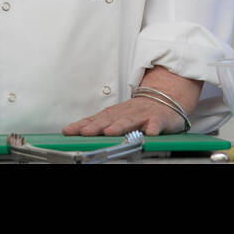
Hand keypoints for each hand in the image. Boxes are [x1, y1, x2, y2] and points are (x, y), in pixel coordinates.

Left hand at [62, 95, 183, 136]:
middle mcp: (127, 112)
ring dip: (119, 126)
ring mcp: (143, 115)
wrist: (165, 100)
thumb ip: (103, 123)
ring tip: (109, 132)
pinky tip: (150, 133)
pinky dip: (152, 128)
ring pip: (130, 120)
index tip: (68, 131)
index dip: (82, 125)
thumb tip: (81, 131)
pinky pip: (156, 124)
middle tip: (85, 132)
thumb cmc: (139, 112)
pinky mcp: (158, 118)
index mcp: (116, 113)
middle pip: (110, 119)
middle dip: (96, 126)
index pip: (96, 119)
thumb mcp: (119, 116)